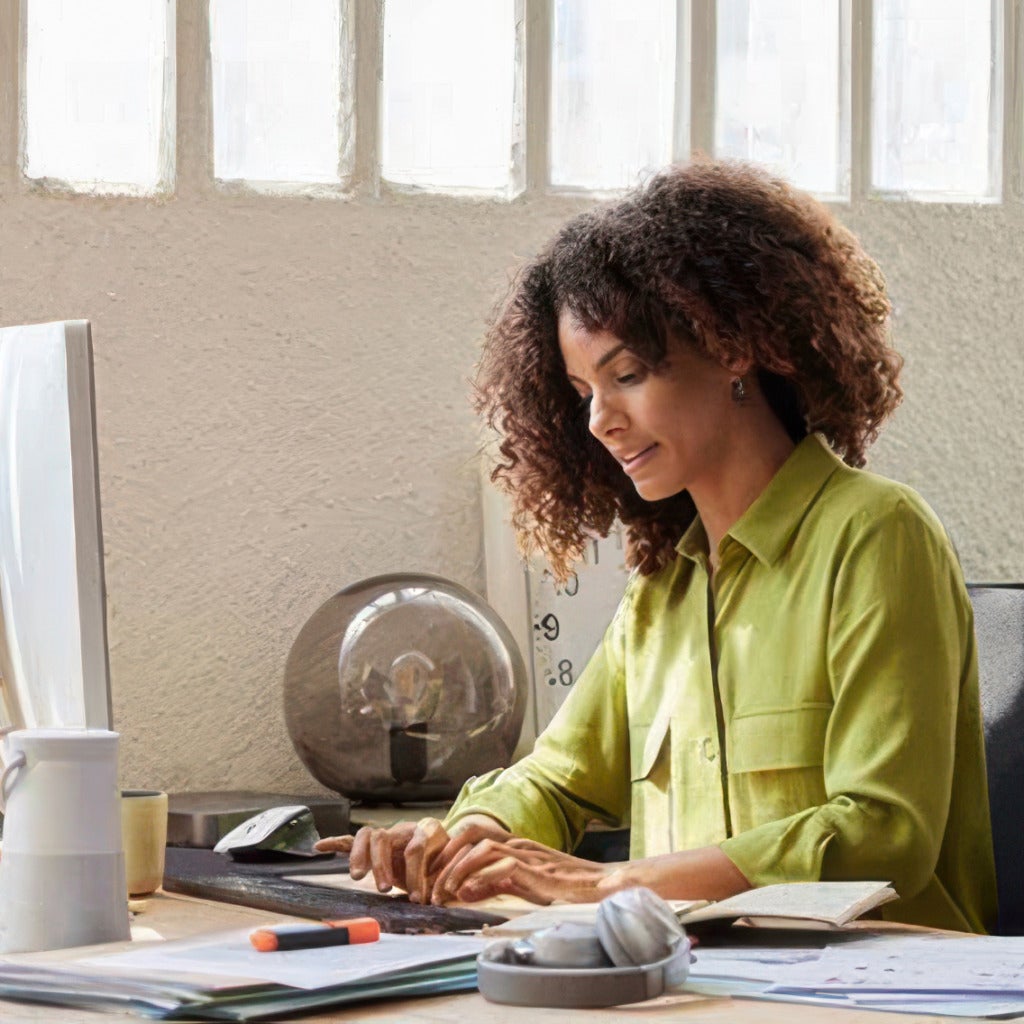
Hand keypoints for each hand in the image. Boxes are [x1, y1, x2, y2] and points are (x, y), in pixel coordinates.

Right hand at [314, 818, 450, 901]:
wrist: (446, 848)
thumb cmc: (448, 861)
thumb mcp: (452, 869)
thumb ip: (444, 882)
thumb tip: (436, 902)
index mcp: (428, 830)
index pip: (416, 847)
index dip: (416, 874)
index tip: (417, 899)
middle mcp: (405, 828)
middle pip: (385, 837)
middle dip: (381, 864)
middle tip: (383, 888)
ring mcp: (388, 835)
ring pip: (367, 836)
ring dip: (360, 856)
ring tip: (357, 877)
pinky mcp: (375, 846)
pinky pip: (353, 840)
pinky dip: (336, 843)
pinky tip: (319, 847)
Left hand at [429, 836, 617, 905]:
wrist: (601, 886)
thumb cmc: (566, 888)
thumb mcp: (523, 883)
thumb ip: (495, 882)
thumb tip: (465, 890)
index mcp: (514, 843)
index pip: (470, 835)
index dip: (447, 852)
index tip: (431, 875)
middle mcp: (517, 842)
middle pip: (469, 834)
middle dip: (444, 857)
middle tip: (429, 885)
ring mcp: (526, 852)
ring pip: (479, 846)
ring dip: (455, 869)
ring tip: (441, 893)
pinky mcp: (534, 869)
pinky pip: (499, 864)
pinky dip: (478, 877)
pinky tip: (466, 893)